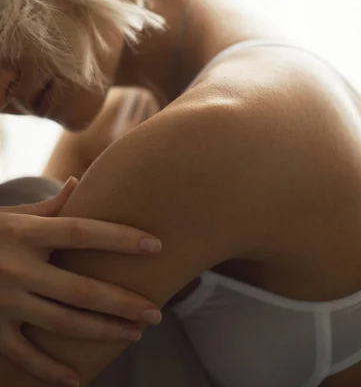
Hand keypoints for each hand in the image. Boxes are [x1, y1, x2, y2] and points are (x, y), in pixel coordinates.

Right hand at [0, 177, 161, 384]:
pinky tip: (76, 379)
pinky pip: (23, 355)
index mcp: (26, 233)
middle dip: (122, 302)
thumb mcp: (10, 215)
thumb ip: (48, 207)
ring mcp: (4, 301)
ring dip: (101, 331)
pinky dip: (49, 370)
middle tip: (155, 313)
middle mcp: (18, 268)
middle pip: (80, 288)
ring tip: (133, 334)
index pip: (83, 233)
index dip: (120, 238)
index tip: (155, 246)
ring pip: (62, 323)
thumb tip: (79, 182)